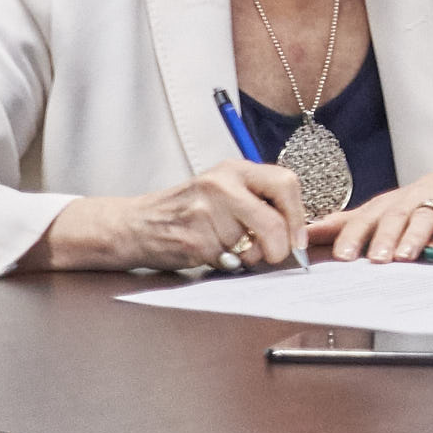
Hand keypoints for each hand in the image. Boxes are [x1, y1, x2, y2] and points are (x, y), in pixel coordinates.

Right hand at [14, 159, 307, 274]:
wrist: (133, 224)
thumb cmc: (186, 210)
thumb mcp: (223, 189)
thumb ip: (258, 199)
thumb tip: (298, 230)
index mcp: (235, 169)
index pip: (286, 183)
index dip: (298, 216)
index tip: (298, 238)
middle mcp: (221, 185)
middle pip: (274, 222)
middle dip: (279, 246)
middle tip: (273, 255)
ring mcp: (205, 212)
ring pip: (250, 246)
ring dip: (245, 257)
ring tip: (225, 246)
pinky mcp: (192, 238)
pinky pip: (226, 260)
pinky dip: (224, 263)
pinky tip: (208, 252)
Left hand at [316, 154, 432, 261]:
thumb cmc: (425, 197)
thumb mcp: (386, 208)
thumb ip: (350, 223)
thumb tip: (307, 233)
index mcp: (388, 205)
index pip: (365, 219)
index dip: (352, 236)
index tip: (339, 256)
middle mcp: (411, 201)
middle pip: (393, 217)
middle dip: (382, 238)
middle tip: (374, 260)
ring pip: (424, 217)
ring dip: (413, 236)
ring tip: (406, 255)